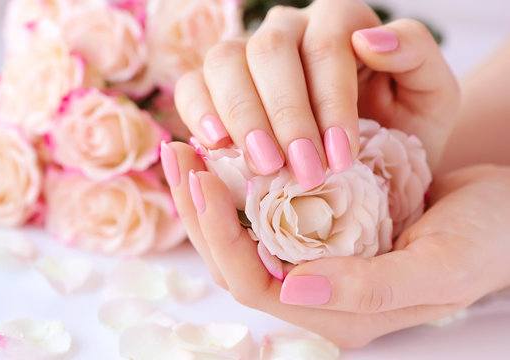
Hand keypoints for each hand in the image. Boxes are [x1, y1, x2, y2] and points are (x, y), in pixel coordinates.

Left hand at [161, 141, 509, 347]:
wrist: (499, 213)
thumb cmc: (481, 243)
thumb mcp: (439, 268)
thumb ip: (370, 290)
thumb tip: (294, 290)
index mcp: (334, 312)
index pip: (253, 283)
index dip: (220, 236)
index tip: (201, 180)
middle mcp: (314, 289)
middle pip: (233, 257)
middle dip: (199, 210)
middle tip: (177, 156)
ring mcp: (313, 256)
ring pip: (241, 232)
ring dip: (208, 192)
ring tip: (183, 149)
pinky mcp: (317, 226)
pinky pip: (262, 208)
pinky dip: (236, 181)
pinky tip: (221, 151)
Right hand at [174, 0, 458, 189]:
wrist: (372, 161)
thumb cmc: (402, 130)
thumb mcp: (429, 97)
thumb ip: (416, 56)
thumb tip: (369, 38)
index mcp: (340, 22)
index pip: (326, 45)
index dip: (331, 101)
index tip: (341, 159)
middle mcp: (288, 31)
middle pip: (271, 50)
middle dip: (286, 114)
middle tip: (302, 170)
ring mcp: (247, 56)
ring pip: (225, 61)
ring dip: (243, 116)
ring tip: (264, 165)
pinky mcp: (216, 88)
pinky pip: (194, 86)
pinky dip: (199, 112)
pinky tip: (216, 145)